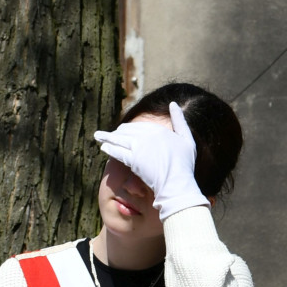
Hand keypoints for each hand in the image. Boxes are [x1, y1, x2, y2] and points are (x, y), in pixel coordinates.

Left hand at [94, 101, 209, 219]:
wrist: (177, 183)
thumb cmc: (184, 165)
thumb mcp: (187, 139)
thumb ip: (180, 121)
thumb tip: (173, 104)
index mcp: (158, 130)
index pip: (138, 126)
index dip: (129, 129)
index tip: (122, 131)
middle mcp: (147, 135)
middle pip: (126, 131)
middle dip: (117, 132)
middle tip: (108, 135)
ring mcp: (139, 147)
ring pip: (119, 139)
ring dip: (107, 138)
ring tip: (99, 137)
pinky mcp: (132, 159)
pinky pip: (117, 151)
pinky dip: (109, 148)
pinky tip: (103, 147)